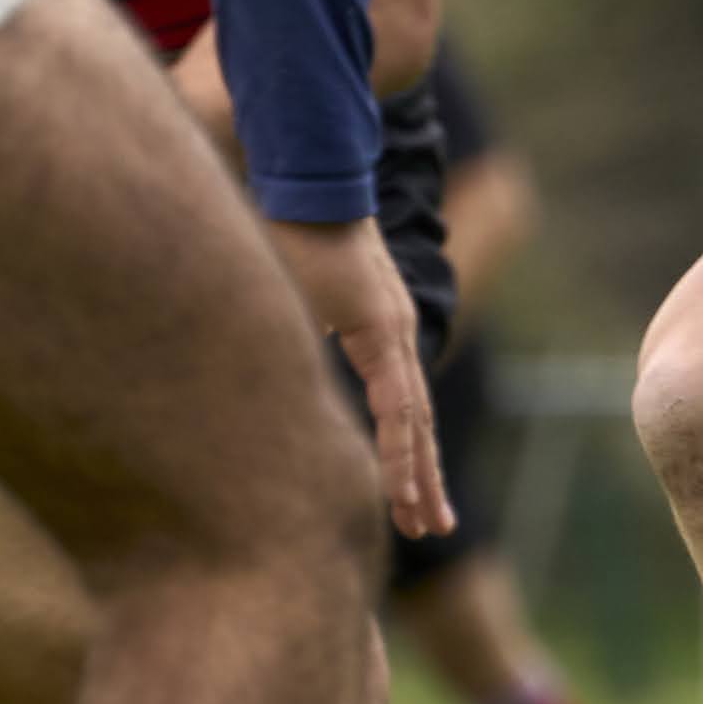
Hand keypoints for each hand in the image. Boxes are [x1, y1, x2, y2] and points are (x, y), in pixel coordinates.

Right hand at [268, 215, 453, 538]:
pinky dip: (401, 450)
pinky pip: (396, 405)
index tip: (406, 489)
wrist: (306, 179)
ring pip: (414, 421)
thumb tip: (269, 353)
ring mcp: (394, 332)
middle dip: (424, 475)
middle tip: (433, 524)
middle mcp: (396, 333)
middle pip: (417, 419)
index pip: (398, 400)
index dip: (404, 446)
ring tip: (427, 523)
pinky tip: (405, 488)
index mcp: (376, 327)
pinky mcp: (382, 331)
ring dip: (419, 476)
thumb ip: (294, 327)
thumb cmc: (289, 224)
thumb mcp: (290, 292)